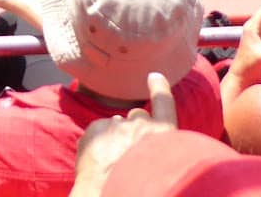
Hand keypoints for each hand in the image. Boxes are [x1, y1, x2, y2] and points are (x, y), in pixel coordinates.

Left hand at [70, 73, 177, 194]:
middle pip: (138, 116)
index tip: (154, 77)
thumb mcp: (162, 166)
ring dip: (115, 138)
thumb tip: (149, 145)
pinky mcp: (96, 129)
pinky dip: (98, 144)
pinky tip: (100, 163)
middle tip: (131, 152)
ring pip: (116, 126)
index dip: (159, 88)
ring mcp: (117, 125)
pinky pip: (99, 131)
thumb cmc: (140, 187)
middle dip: (135, 128)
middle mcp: (141, 125)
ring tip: (114, 163)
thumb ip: (157, 147)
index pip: (165, 102)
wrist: (107, 195)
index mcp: (163, 136)